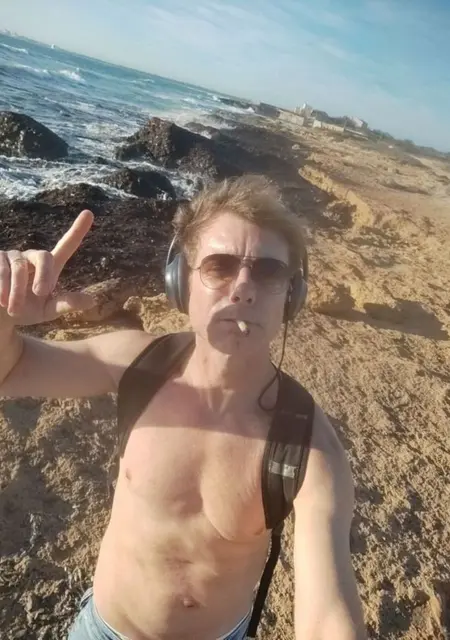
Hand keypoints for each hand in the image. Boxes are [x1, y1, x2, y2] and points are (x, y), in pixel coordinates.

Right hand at [0, 210, 95, 326]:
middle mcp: (32, 257)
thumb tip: (92, 301)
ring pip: (19, 268)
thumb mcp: (47, 311)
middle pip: (44, 256)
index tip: (89, 213)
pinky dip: (2, 289)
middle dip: (44, 276)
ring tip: (13, 309)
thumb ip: (67, 304)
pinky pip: (1, 270)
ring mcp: (12, 255)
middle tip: (40, 294)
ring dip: (17, 292)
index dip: (77, 230)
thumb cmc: (25, 312)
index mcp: (49, 268)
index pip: (65, 246)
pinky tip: (0, 301)